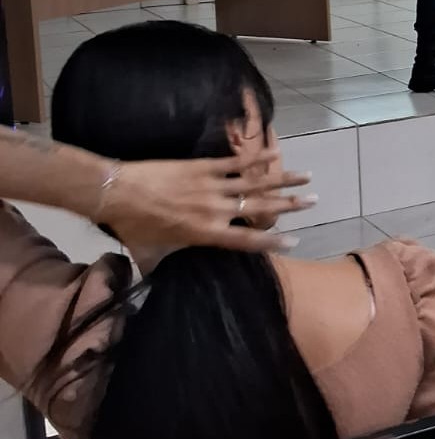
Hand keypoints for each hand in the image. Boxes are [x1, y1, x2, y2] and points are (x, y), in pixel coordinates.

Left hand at [96, 150, 314, 253]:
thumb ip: (161, 268)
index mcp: (206, 234)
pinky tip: (275, 151)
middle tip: (314, 201)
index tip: (295, 240)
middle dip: (291, 205)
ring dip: (283, 180)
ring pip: (255, 184)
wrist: (116, 192)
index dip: (274, 241)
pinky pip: (236, 162)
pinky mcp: (202, 166)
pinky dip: (257, 157)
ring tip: (307, 177)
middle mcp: (215, 210)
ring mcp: (211, 186)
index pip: (248, 240)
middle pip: (261, 209)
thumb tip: (158, 286)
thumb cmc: (132, 226)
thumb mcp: (150, 254)